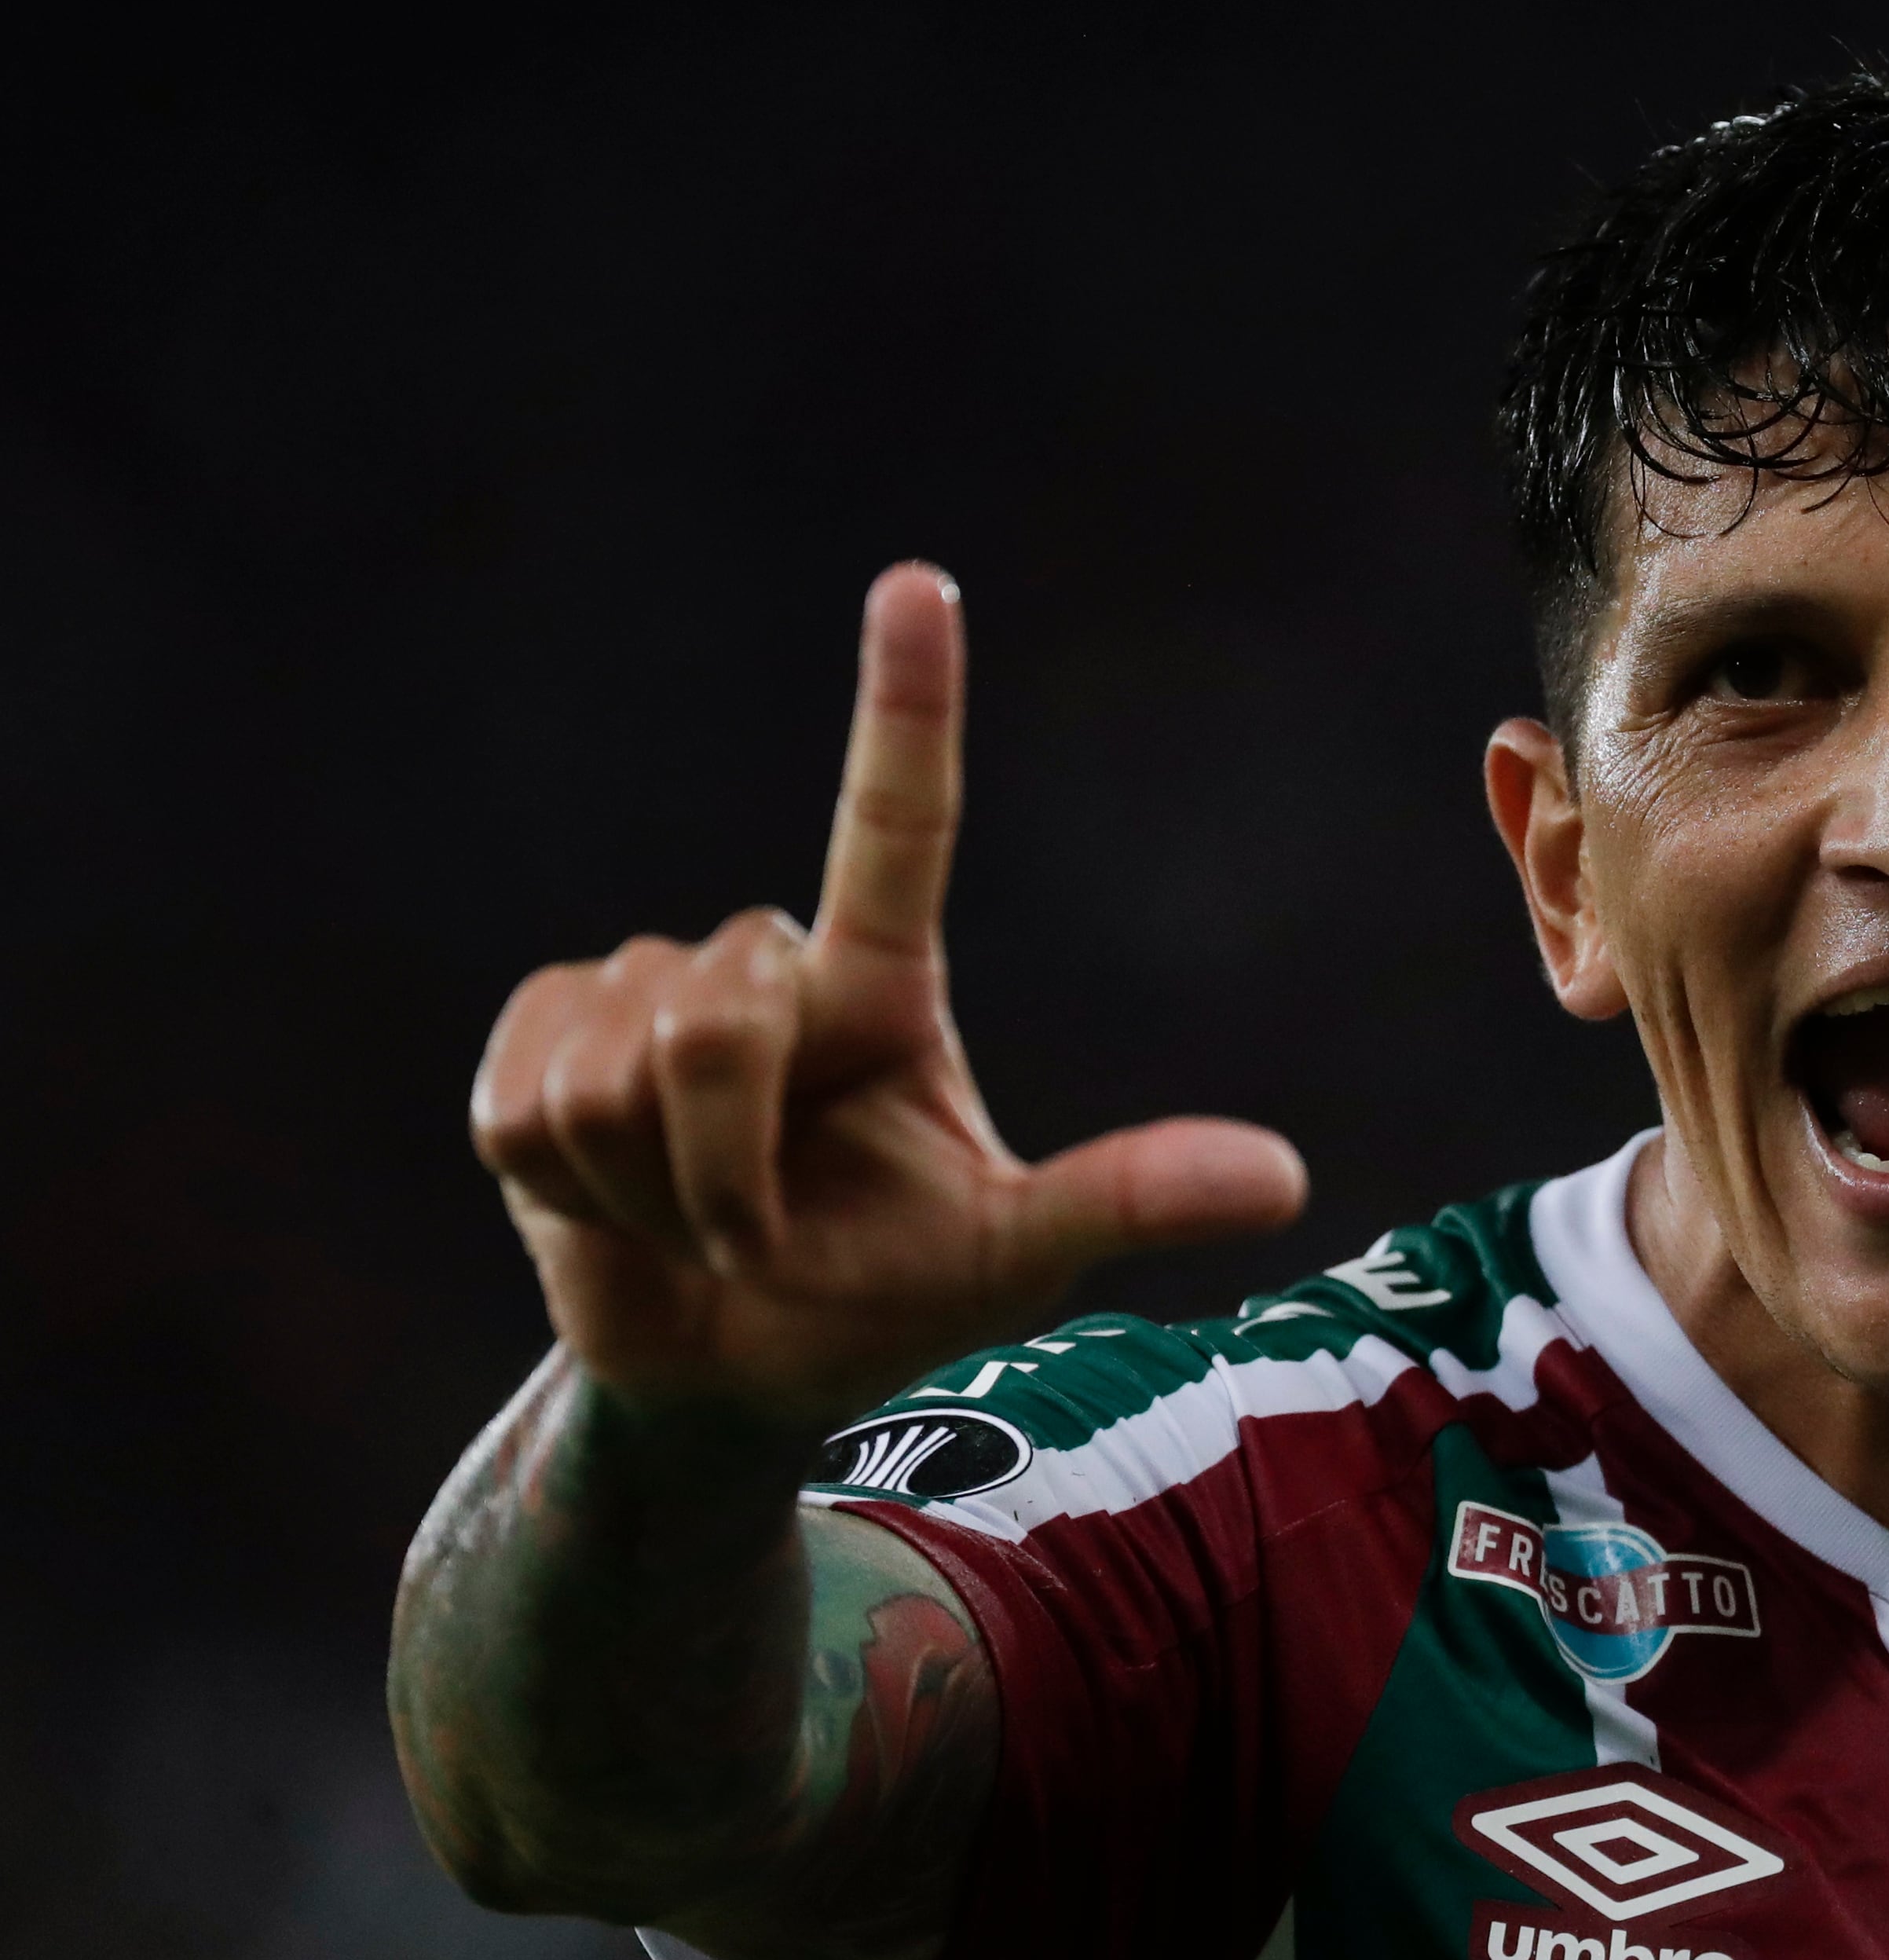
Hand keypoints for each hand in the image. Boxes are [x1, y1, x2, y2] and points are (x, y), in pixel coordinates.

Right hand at [470, 565, 1304, 1427]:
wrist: (727, 1377)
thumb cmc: (881, 1299)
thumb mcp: (1012, 1261)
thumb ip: (1124, 1201)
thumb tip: (1288, 1181)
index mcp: (878, 987)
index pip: (899, 825)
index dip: (906, 705)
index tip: (918, 583)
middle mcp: (759, 967)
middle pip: (723, 1019)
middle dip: (736, 1164)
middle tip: (764, 1228)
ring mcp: (634, 994)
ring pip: (626, 1066)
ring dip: (664, 1186)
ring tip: (698, 1220)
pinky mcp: (529, 1047)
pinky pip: (532, 1102)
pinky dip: (575, 1188)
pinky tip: (603, 1204)